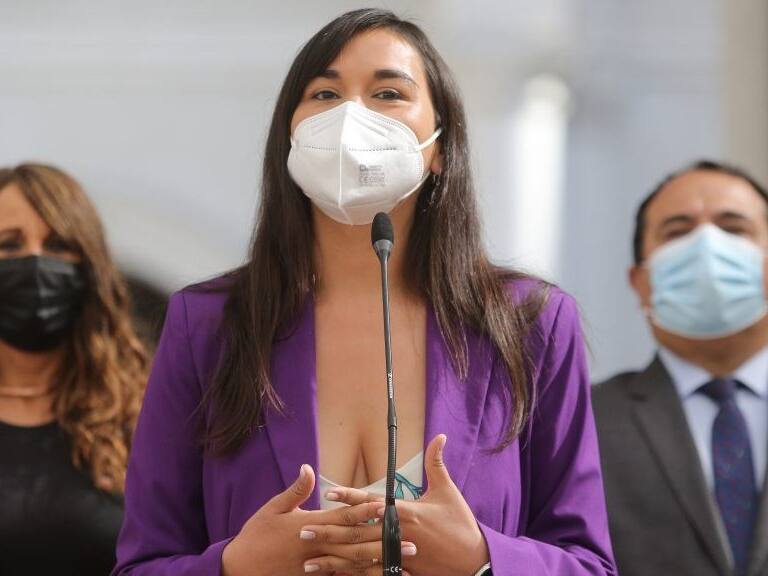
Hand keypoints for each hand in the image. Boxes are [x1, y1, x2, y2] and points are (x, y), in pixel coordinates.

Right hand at [221, 464, 417, 575]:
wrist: (240, 568)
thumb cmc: (256, 535)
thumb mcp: (272, 508)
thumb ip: (296, 490)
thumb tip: (308, 467)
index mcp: (309, 526)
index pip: (344, 517)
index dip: (366, 511)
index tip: (386, 506)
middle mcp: (318, 547)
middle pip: (356, 543)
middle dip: (385, 541)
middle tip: (412, 541)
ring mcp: (317, 566)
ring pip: (355, 565)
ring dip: (381, 563)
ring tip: (405, 564)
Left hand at [324, 435, 489, 575]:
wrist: (474, 562)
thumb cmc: (460, 524)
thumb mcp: (448, 492)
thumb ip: (437, 464)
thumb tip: (439, 436)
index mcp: (407, 513)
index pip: (372, 503)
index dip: (350, 497)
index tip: (328, 493)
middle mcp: (398, 535)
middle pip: (358, 533)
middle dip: (330, 531)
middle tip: (304, 529)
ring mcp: (398, 557)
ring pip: (359, 559)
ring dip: (333, 559)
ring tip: (308, 559)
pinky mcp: (402, 573)